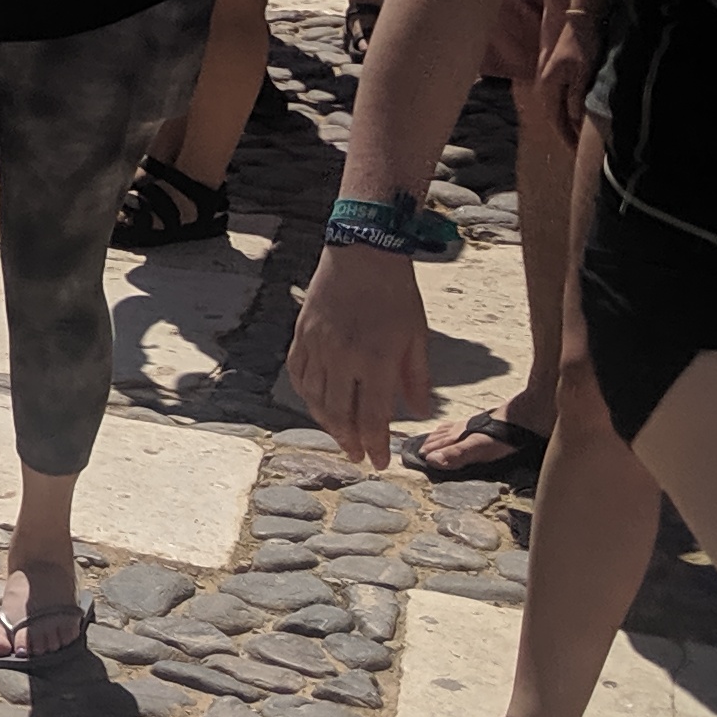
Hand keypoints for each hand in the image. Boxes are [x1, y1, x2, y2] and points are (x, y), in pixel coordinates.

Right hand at [283, 245, 435, 467]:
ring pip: (314, 398)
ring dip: (326, 422)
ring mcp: (318, 346)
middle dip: (349, 440)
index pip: (372, 417)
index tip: (381, 463)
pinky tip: (315, 403)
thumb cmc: (396, 293)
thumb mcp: (417, 335)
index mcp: (376, 360)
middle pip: (339, 414)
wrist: (362, 253)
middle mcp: (343, 358)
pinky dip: (306, 394)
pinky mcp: (302, 334)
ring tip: (339, 434)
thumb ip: (416, 377)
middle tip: (357, 456)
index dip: (376, 445)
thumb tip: (418, 412)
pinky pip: (298, 374)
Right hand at [542, 10, 601, 145]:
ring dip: (566, 124)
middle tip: (577, 152)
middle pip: (553, 117)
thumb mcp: (583, 73)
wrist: (578, 21)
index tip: (576, 154)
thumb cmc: (582, 46)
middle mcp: (544, 86)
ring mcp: (548, 81)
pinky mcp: (556, 76)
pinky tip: (576, 116)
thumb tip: (573, 120)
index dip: (566, 137)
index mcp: (549, 87)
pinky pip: (560, 102)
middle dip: (565, 134)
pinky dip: (567, 113)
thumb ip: (576, 97)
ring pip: (556, 110)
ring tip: (577, 138)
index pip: (557, 120)